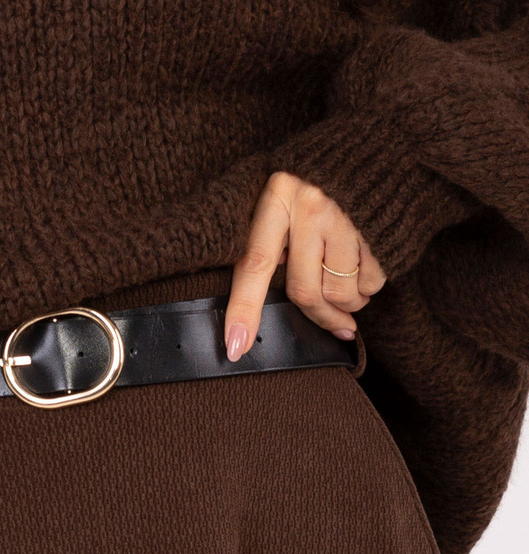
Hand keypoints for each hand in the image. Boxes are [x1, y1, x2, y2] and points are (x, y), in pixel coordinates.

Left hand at [224, 170, 386, 360]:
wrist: (385, 139)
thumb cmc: (324, 176)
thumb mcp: (285, 192)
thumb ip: (272, 237)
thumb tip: (265, 299)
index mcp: (277, 197)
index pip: (255, 264)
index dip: (244, 309)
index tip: (234, 348)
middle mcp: (310, 207)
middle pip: (304, 290)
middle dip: (320, 318)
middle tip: (336, 325)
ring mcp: (347, 216)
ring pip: (341, 293)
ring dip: (349, 305)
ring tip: (353, 287)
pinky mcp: (380, 226)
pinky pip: (372, 281)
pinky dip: (370, 287)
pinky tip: (370, 268)